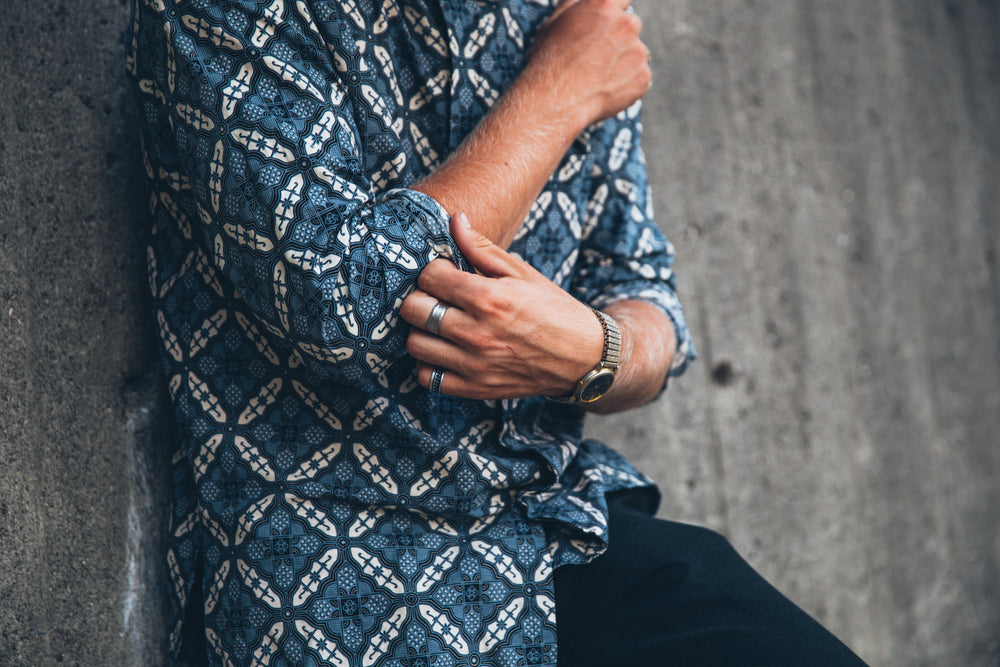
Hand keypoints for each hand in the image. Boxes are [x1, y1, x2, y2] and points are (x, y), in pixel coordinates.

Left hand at [400, 213, 604, 398]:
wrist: (582, 356)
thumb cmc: (553, 309)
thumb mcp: (522, 272)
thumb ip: (482, 247)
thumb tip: (455, 219)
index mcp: (488, 297)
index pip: (429, 276)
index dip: (433, 270)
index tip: (445, 274)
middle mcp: (477, 332)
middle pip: (414, 310)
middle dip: (421, 298)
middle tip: (437, 298)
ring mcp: (474, 364)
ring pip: (415, 344)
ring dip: (421, 331)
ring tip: (439, 324)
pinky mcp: (475, 388)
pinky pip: (429, 378)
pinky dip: (430, 364)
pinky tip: (445, 351)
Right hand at [526, 0, 650, 127]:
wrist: (554, 101)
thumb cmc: (550, 61)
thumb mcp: (555, 21)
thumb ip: (577, 4)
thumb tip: (587, 2)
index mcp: (605, 4)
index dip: (612, 13)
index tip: (606, 25)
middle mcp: (627, 23)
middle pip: (631, 25)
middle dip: (618, 38)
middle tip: (596, 56)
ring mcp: (638, 51)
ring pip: (636, 52)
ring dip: (623, 61)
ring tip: (597, 76)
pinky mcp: (643, 77)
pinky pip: (638, 77)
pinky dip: (626, 83)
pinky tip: (604, 89)